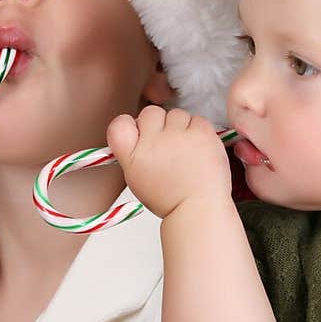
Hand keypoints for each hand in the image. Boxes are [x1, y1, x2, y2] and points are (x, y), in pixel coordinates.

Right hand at [106, 107, 231, 218]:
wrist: (198, 208)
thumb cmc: (171, 198)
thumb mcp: (138, 178)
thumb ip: (134, 152)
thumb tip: (138, 130)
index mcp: (134, 157)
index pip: (119, 124)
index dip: (131, 124)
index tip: (140, 133)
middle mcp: (153, 143)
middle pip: (151, 113)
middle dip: (159, 125)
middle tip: (169, 146)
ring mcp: (178, 136)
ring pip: (176, 114)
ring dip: (181, 127)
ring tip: (186, 151)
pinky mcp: (201, 133)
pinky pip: (197, 119)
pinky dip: (199, 131)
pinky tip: (199, 149)